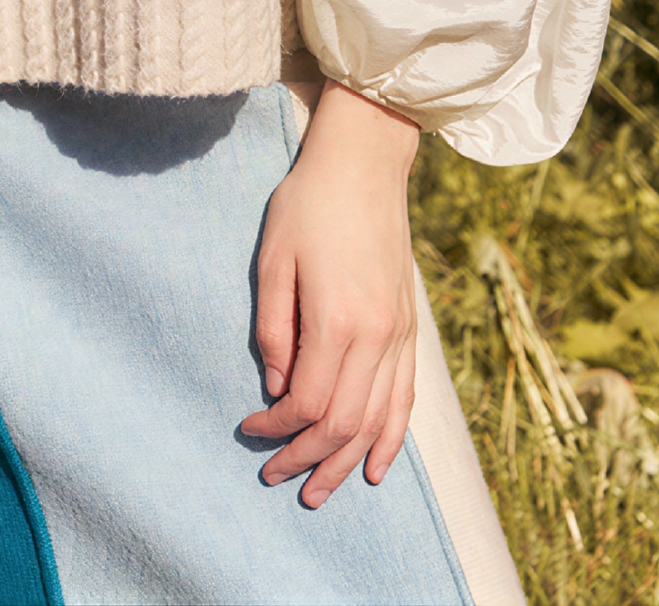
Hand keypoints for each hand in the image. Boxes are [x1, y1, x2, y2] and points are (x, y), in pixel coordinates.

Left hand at [240, 82, 419, 507]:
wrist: (363, 167)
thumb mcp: (272, 260)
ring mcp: (398, 336)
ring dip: (347, 462)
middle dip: (308, 459)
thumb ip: (274, 330)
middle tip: (276, 478)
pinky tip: (375, 466)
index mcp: (337, 321)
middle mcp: (376, 338)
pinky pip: (405, 399)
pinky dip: (390, 438)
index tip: (249, 431)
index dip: (278, 429)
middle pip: (344, 424)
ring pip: (377, 421)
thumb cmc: (307, 206)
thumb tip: (278, 390)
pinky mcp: (409, 329)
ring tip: (320, 491)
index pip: (309, 404)